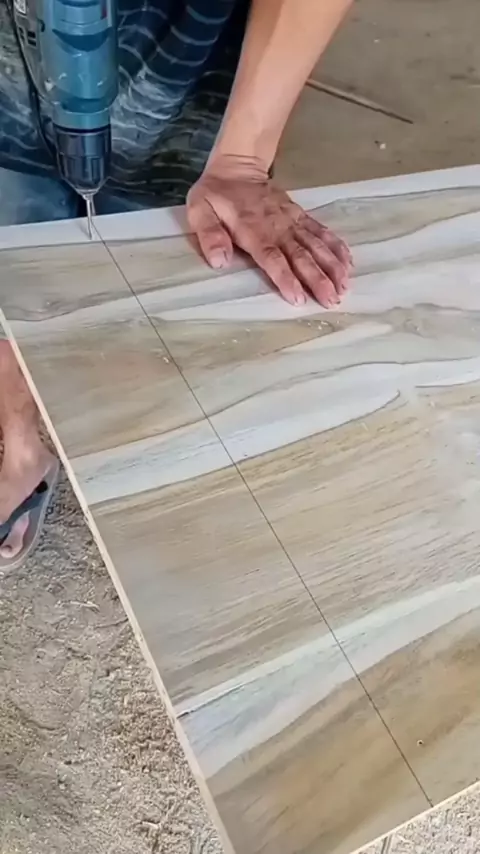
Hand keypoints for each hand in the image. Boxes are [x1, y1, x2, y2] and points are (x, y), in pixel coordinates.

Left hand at [187, 154, 351, 307]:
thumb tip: (219, 261)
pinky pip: (321, 232)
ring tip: (345, 286)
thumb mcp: (200, 210)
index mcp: (253, 230)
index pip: (272, 257)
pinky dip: (336, 246)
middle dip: (318, 278)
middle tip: (332, 299)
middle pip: (301, 255)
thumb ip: (209, 235)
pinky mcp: (300, 216)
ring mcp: (292, 221)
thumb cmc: (216, 194)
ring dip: (332, 266)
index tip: (299, 297)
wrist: (238, 166)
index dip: (286, 278)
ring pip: (316, 245)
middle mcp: (278, 227)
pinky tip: (348, 263)